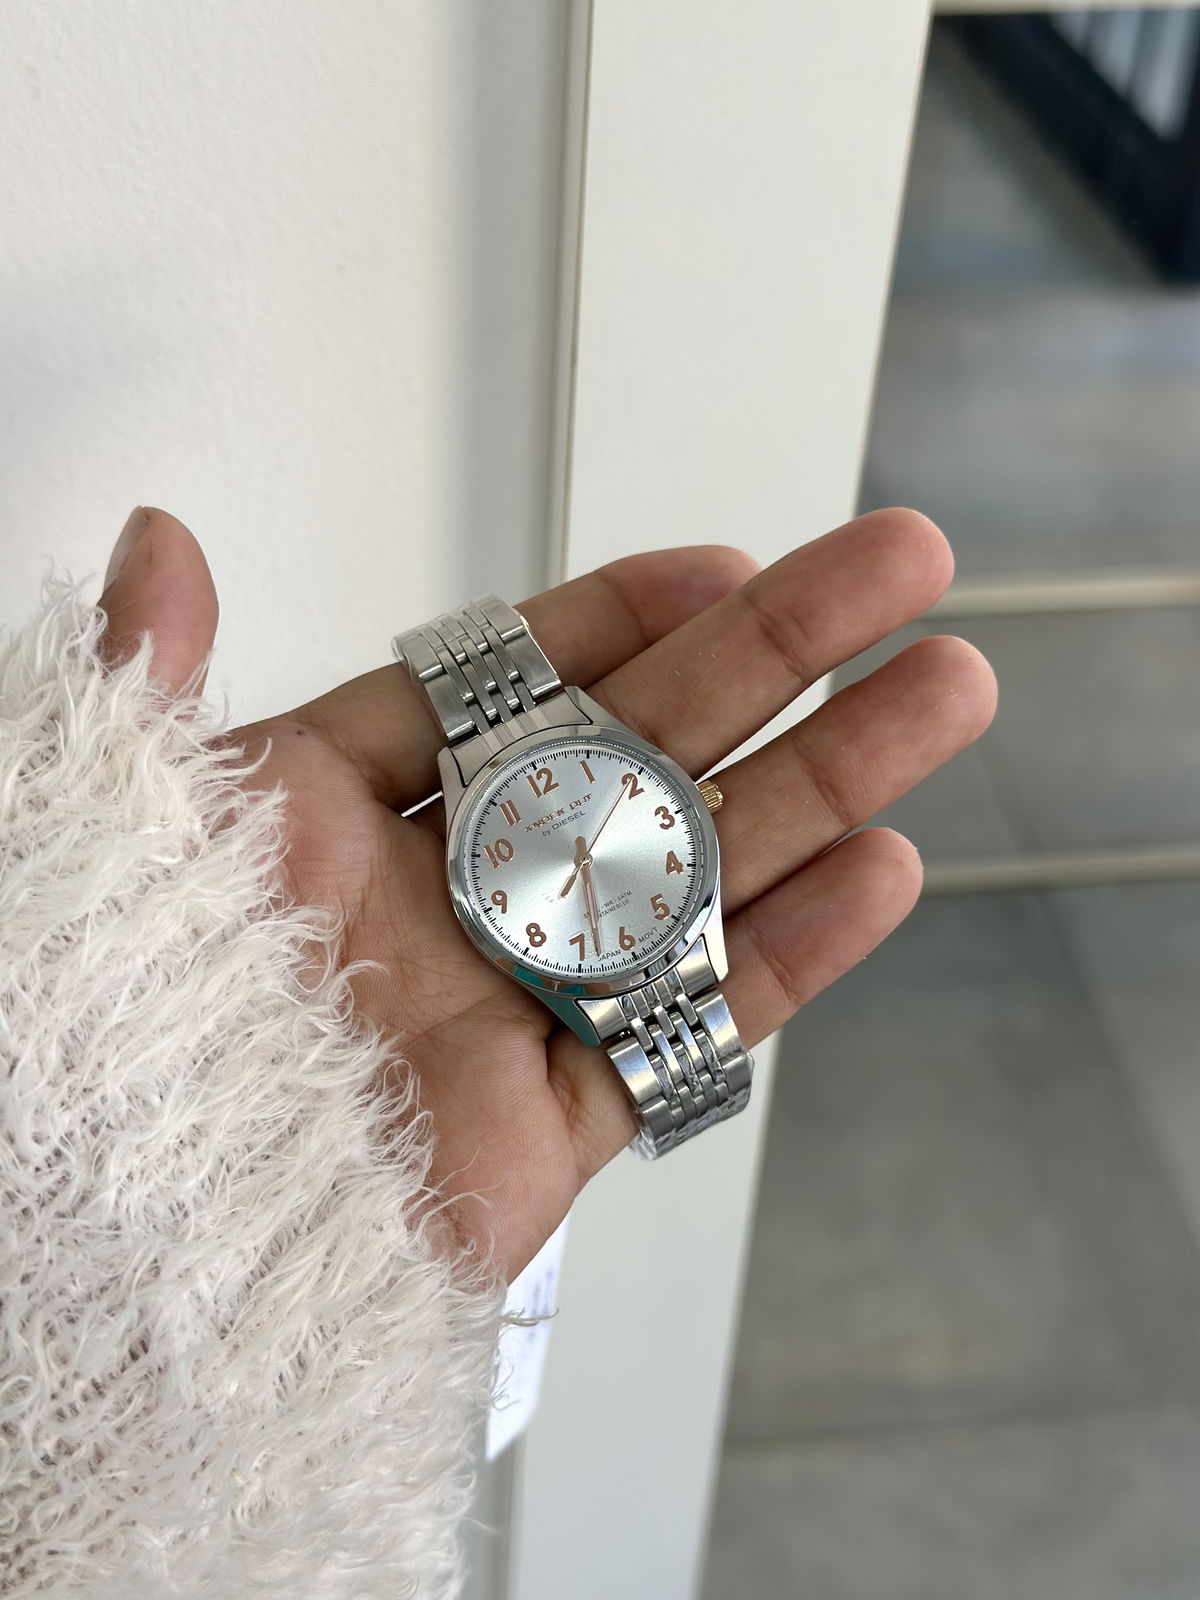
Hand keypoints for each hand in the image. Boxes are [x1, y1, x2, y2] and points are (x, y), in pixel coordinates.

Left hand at [99, 506, 995, 1282]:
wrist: (134, 1246)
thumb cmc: (108, 1031)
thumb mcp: (120, 828)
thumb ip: (152, 684)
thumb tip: (160, 538)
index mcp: (342, 816)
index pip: (508, 687)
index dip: (618, 618)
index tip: (720, 564)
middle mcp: (452, 895)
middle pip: (643, 751)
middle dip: (778, 656)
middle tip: (898, 564)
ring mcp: (522, 999)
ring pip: (701, 871)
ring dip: (831, 780)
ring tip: (944, 691)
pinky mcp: (562, 1117)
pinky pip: (696, 1027)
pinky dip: (791, 952)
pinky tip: (883, 867)